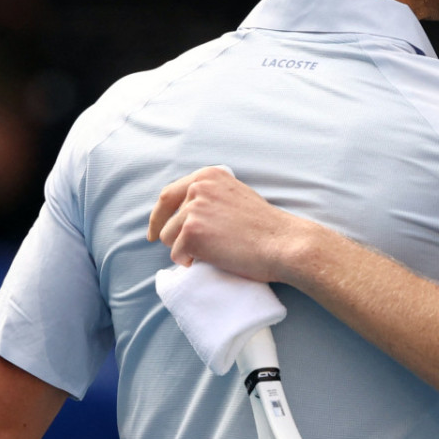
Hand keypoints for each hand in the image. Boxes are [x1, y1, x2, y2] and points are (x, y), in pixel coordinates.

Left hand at [147, 166, 310, 282]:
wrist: (282, 243)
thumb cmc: (265, 227)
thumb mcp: (236, 196)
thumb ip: (211, 197)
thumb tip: (185, 213)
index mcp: (208, 176)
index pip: (169, 194)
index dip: (159, 215)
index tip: (155, 229)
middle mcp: (197, 187)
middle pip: (165, 217)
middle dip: (166, 233)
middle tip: (172, 247)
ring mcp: (193, 209)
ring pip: (168, 237)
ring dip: (184, 249)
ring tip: (212, 253)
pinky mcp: (191, 232)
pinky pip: (176, 254)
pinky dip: (190, 262)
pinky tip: (213, 259)